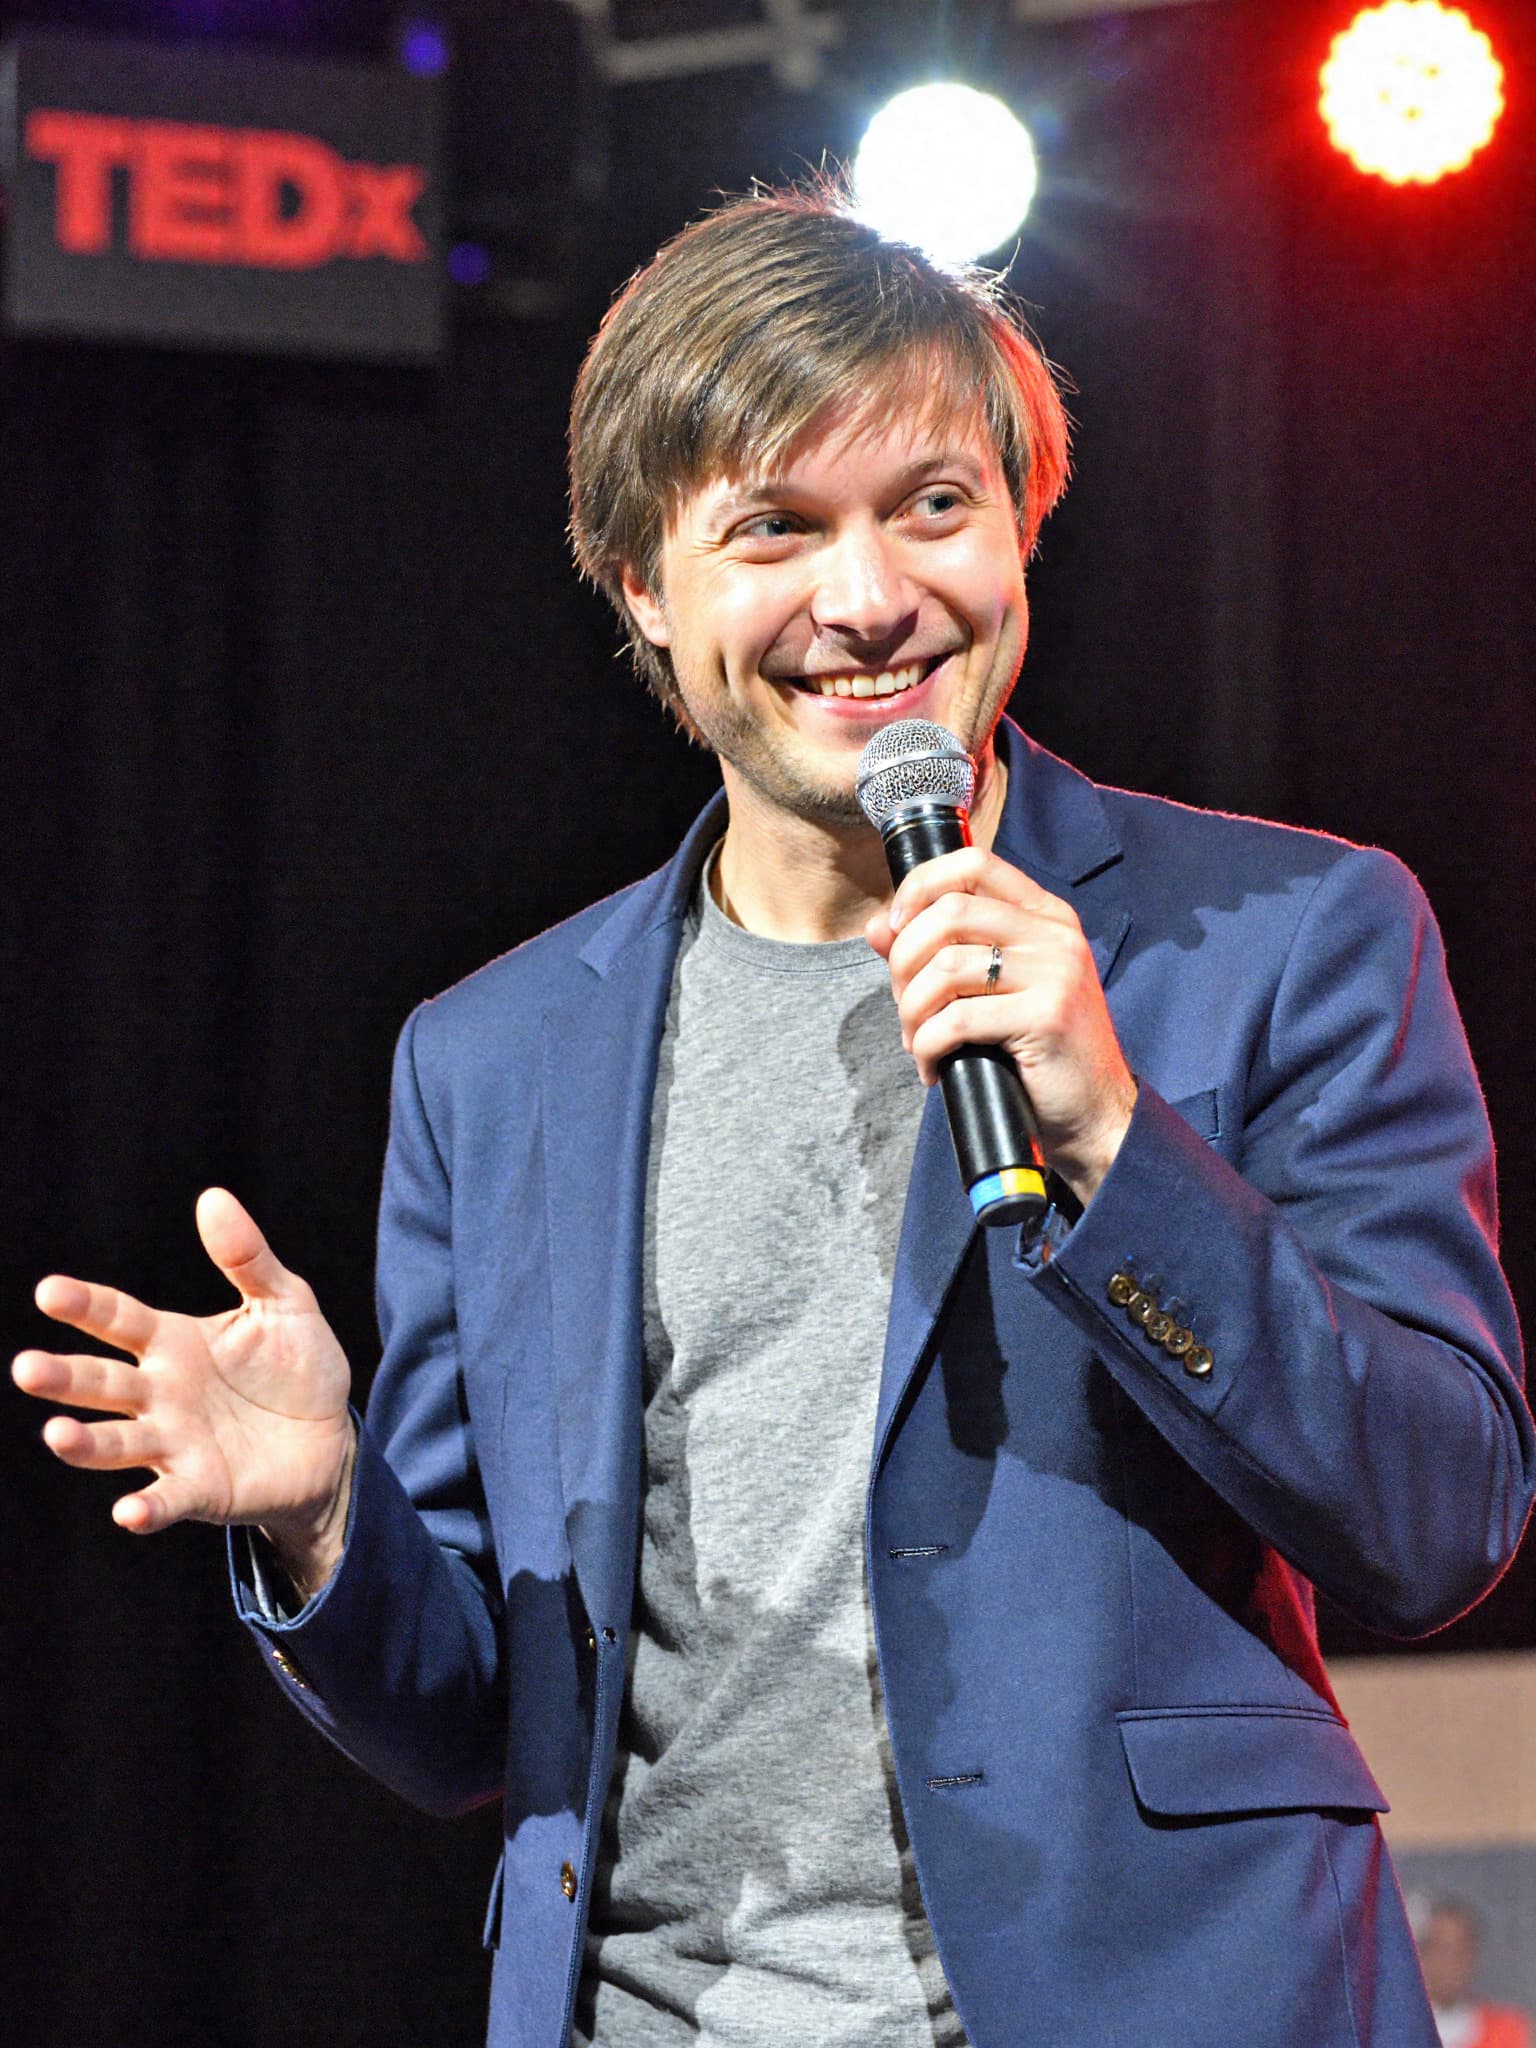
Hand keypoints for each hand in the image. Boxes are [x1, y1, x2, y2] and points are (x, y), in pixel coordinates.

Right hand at [12, 1189, 354, 1578]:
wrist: (333, 1439)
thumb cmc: (299, 1367)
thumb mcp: (285, 1303)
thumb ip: (247, 1257)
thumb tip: (213, 1198)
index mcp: (173, 1342)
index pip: (118, 1319)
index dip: (85, 1305)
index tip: (49, 1291)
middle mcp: (159, 1394)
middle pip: (100, 1384)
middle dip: (63, 1377)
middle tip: (27, 1368)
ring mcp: (174, 1444)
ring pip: (116, 1444)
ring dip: (85, 1443)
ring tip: (57, 1434)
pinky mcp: (200, 1489)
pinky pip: (166, 1499)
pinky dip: (146, 1508)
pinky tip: (129, 1511)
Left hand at [867, 847, 1136, 1204]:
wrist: (1096, 1114)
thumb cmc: (1038, 1053)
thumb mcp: (991, 991)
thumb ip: (937, 951)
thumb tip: (877, 926)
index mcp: (1045, 915)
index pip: (973, 862)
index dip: (920, 887)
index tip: (896, 928)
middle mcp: (1055, 934)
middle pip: (950, 912)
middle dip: (905, 960)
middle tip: (904, 1004)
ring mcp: (1055, 972)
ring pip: (946, 967)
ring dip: (911, 1010)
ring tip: (916, 1042)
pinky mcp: (1046, 1016)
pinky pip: (956, 1019)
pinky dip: (928, 1046)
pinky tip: (932, 1068)